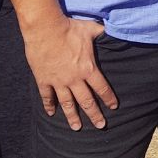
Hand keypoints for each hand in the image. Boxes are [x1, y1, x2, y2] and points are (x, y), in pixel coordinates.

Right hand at [21, 15, 117, 129]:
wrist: (45, 29)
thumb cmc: (70, 28)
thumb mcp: (91, 29)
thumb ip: (102, 33)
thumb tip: (114, 29)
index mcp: (88, 69)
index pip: (102, 88)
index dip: (109, 98)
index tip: (114, 107)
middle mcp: (74, 79)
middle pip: (86, 101)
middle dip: (94, 115)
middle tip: (100, 126)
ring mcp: (58, 81)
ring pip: (67, 103)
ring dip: (72, 116)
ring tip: (76, 128)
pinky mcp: (43, 80)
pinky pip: (47, 96)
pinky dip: (49, 105)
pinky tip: (51, 113)